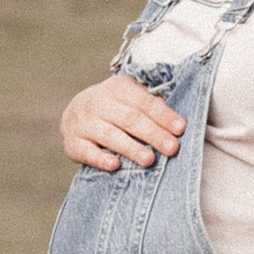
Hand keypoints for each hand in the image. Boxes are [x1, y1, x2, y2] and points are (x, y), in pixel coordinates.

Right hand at [60, 75, 184, 172]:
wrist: (75, 114)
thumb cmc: (114, 108)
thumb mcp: (130, 97)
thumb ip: (151, 104)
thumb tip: (179, 121)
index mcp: (117, 88)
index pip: (143, 102)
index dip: (163, 115)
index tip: (180, 129)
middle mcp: (98, 103)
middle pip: (130, 119)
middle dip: (153, 134)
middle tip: (172, 148)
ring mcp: (83, 123)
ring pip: (110, 136)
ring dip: (131, 148)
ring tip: (150, 160)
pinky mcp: (73, 143)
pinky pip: (87, 152)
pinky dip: (101, 159)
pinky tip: (115, 165)